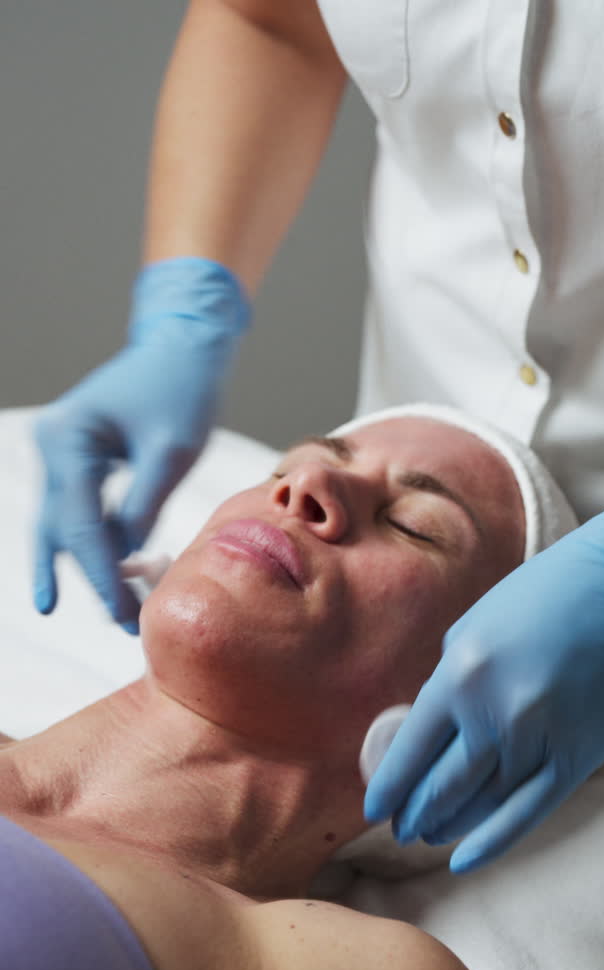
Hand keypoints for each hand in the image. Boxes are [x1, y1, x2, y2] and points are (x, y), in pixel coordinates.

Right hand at [32, 257, 250, 632]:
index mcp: (68, 439)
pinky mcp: (78, 459)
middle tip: (126, 624)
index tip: (124, 613)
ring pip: (67, 525)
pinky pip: (81, 511)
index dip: (102, 573)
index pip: (80, 523)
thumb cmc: (182, 388)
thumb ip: (145, 505)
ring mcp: (61, 452)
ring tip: (117, 613)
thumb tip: (128, 559)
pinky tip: (93, 585)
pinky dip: (98, 543)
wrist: (184, 345)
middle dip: (95, 577)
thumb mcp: (172, 451)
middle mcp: (53, 445)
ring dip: (93, 566)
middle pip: (66, 529)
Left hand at [364, 462, 603, 871]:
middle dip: (416, 815)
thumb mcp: (474, 628)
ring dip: (450, 826)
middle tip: (403, 830)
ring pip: (483, 803)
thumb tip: (425, 735)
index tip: (376, 808)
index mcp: (460, 675)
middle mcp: (496, 712)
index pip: (410, 750)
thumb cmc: (543, 597)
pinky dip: (493, 842)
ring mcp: (540, 737)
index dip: (389, 787)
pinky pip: (528, 812)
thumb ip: (449, 683)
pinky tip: (465, 860)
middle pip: (443, 786)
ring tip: (432, 835)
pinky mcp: (579, 755)